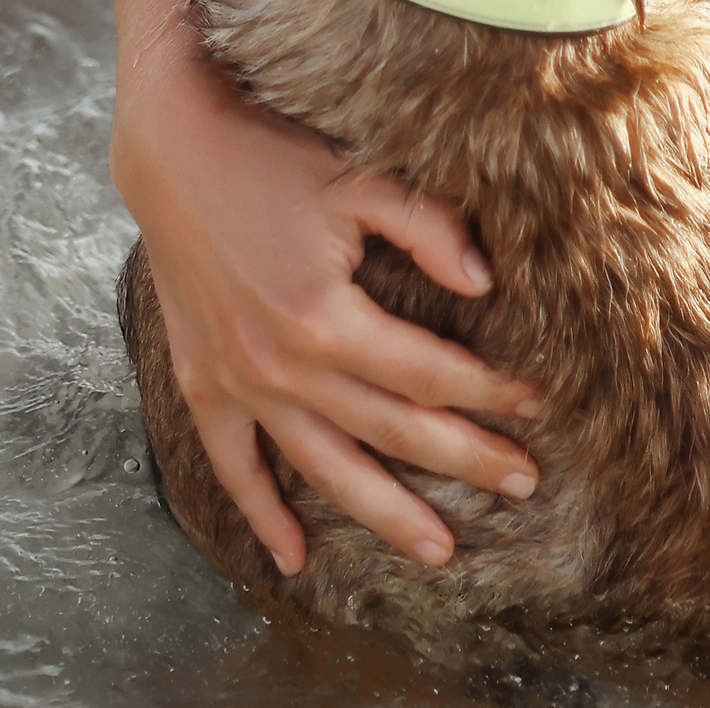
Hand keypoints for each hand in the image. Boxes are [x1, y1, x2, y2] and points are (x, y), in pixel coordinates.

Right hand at [112, 43, 541, 574]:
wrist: (172, 149)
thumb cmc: (272, 156)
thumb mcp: (358, 179)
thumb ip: (425, 228)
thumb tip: (484, 283)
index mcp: (324, 315)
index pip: (426, 372)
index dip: (487, 390)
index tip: (536, 403)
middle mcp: (279, 363)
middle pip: (390, 429)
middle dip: (464, 459)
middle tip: (524, 484)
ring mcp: (236, 381)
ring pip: (323, 467)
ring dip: (384, 513)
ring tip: (440, 551)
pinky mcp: (201, 383)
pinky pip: (233, 467)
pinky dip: (261, 515)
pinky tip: (294, 560)